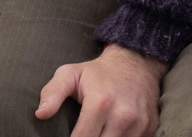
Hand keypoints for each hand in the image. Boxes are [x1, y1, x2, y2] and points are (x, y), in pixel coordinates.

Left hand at [34, 44, 167, 136]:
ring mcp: (140, 124)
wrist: (136, 63)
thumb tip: (40, 114)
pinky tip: (110, 133)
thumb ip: (52, 93)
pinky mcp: (150, 128)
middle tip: (81, 134)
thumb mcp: (70, 74)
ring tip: (95, 133)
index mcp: (100, 103)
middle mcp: (123, 116)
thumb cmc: (98, 72)